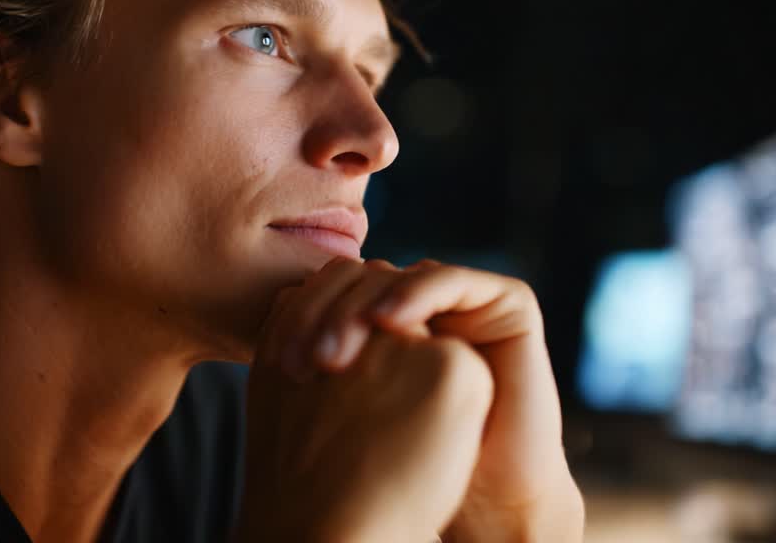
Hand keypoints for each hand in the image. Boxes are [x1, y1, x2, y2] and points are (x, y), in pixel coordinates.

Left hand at [266, 258, 584, 542]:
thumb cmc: (410, 473)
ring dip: (362, 305)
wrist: (485, 499)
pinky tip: (390, 324)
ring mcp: (462, 301)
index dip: (300, 316)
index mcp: (382, 323)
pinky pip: (450, 279)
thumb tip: (270, 307)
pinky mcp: (506, 301)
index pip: (333, 291)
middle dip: (324, 311)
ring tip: (340, 350)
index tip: (277, 363)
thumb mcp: (351, 414)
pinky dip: (415, 293)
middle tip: (305, 357)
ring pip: (398, 276)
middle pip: (359, 278)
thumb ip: (320, 362)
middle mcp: (420, 306)